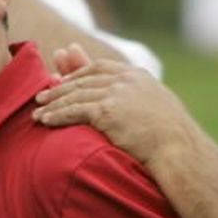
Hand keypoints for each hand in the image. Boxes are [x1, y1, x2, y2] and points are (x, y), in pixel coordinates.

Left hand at [33, 47, 196, 167]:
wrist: (179, 149)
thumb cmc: (174, 138)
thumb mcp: (159, 110)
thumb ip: (144, 100)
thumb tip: (140, 110)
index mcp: (138, 76)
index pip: (101, 67)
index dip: (79, 73)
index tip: (64, 80)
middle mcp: (125, 79)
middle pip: (84, 79)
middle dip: (60, 86)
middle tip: (43, 92)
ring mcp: (116, 93)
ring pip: (75, 94)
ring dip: (54, 102)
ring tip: (38, 109)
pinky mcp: (107, 111)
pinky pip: (74, 111)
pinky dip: (57, 115)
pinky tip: (45, 120)